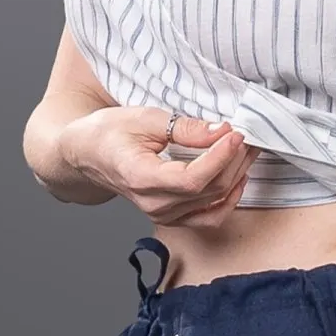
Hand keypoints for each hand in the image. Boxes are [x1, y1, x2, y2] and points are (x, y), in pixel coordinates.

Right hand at [58, 105, 261, 228]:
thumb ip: (185, 128)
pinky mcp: (172, 216)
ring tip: (248, 148)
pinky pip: (209, 217)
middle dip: (234, 160)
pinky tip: (239, 176)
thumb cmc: (109, 133)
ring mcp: (163, 214)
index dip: (220, 157)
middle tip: (248, 132)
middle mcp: (154, 205)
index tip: (235, 134)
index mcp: (141, 179)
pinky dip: (229, 198)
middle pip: (208, 190)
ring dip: (237, 175)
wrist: (87, 154)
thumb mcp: (145, 118)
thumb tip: (220, 131)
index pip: (192, 179)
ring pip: (214, 202)